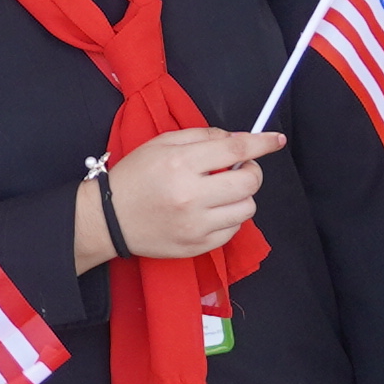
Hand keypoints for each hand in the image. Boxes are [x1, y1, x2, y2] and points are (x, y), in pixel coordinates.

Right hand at [94, 123, 277, 264]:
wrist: (108, 218)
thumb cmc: (135, 176)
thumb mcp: (161, 144)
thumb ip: (202, 137)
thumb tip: (238, 140)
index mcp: (181, 163)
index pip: (235, 150)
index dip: (262, 143)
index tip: (276, 140)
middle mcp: (191, 195)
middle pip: (249, 181)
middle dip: (252, 171)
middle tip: (239, 168)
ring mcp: (195, 224)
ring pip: (247, 208)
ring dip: (241, 196)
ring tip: (222, 192)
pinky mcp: (196, 246)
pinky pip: (233, 230)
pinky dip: (230, 218)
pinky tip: (212, 211)